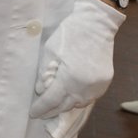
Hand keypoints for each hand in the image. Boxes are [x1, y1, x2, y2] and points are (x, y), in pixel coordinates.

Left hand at [30, 0, 124, 129]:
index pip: (51, 100)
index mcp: (68, 78)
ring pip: (79, 104)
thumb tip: (41, 90)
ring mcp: (97, 86)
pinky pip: (90, 97)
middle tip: (43, 112)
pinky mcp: (105, 82)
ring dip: (67, 105)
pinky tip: (72, 95)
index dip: (41, 108)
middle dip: (52, 110)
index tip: (33, 113)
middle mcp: (84, 87)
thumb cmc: (70, 34)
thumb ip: (43, 74)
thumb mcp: (50, 52)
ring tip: (57, 104)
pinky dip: (80, 98)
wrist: (96, 24)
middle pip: (66, 106)